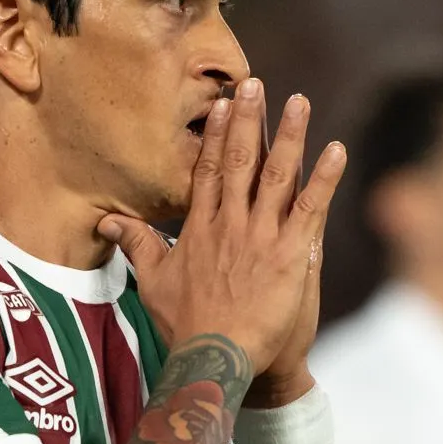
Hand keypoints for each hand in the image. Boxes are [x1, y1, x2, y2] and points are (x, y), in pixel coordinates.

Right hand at [100, 78, 344, 377]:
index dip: (216, 136)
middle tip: (256, 83)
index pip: (208, 171)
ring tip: (300, 102)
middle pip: (240, 161)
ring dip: (290, 136)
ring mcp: (261, 236)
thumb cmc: (185, 327)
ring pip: (277, 175)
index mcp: (200, 228)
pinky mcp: (290, 254)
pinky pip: (311, 207)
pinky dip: (325, 178)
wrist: (215, 360)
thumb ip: (135, 245)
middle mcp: (230, 224)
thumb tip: (105, 222)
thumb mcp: (152, 283)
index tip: (223, 105)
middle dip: (249, 120)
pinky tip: (337, 150)